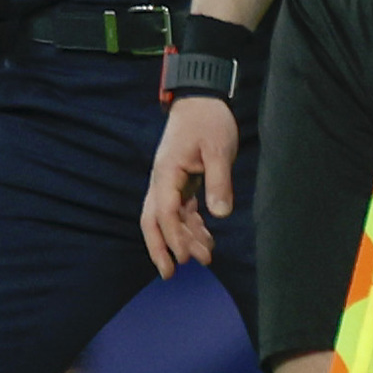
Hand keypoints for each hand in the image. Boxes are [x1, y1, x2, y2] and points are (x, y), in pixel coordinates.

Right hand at [141, 95, 238, 277]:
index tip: (187, 258)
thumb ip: (218, 181)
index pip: (164, 211)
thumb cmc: (208, 120)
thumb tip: (220, 214)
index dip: (174, 236)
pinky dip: (190, 226)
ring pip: (167, 218)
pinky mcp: (180, 181)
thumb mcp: (218, 149)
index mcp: (167, 172)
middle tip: (170, 274)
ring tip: (205, 259)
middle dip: (159, 248)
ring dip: (182, 240)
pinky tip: (207, 239)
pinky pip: (180, 210)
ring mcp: (169, 181)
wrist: (201, 98)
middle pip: (152, 221)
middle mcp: (162, 180)